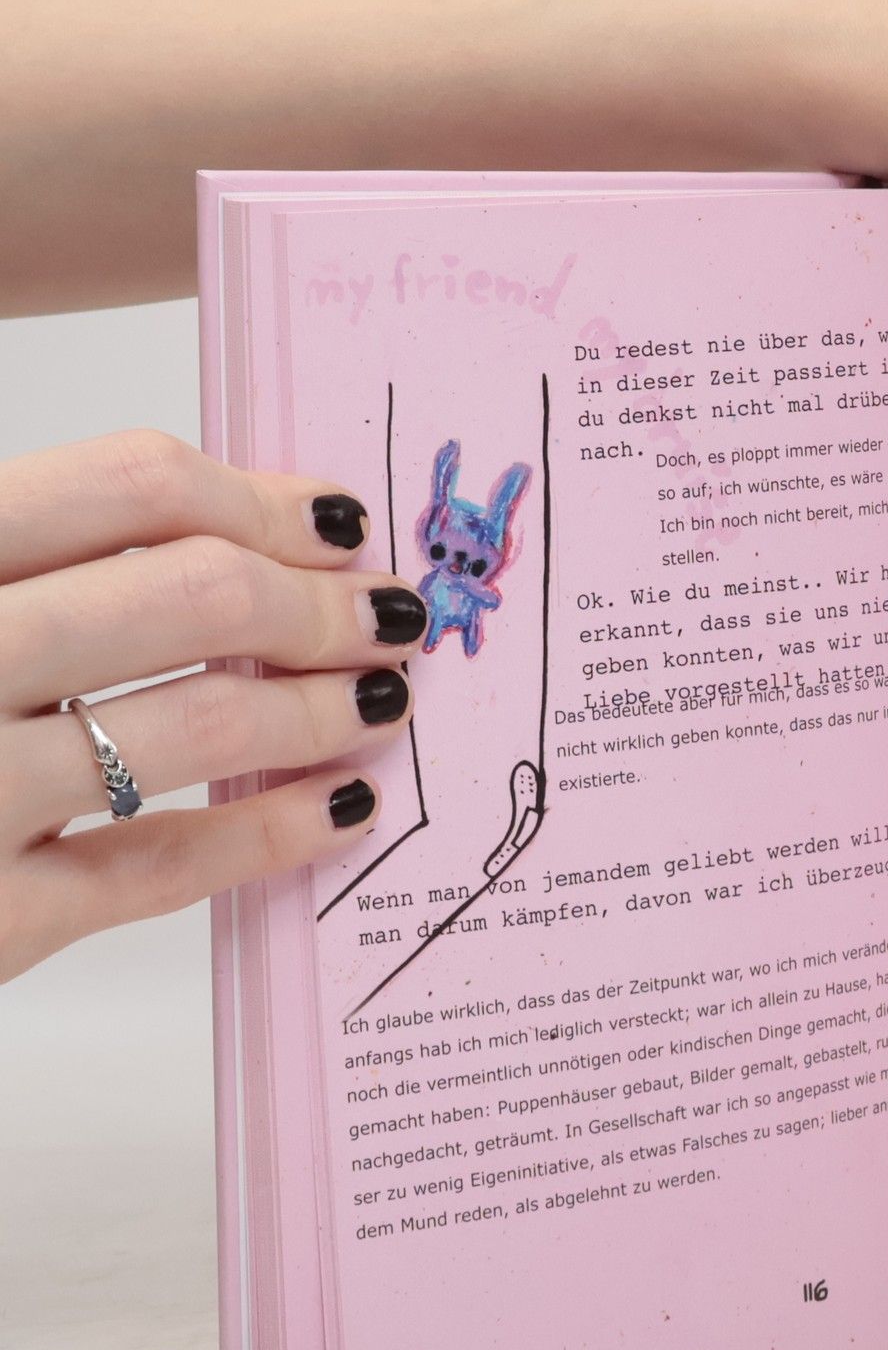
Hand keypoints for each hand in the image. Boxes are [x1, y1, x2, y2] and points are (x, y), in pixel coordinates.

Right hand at [0, 431, 421, 981]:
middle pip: (191, 595)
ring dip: (321, 709)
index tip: (338, 525)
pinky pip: (164, 865)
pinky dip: (270, 833)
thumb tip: (233, 532)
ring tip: (382, 700)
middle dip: (320, 605)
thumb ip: (29, 558)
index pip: (129, 484)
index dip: (263, 498)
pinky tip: (340, 807)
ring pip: (198, 728)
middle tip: (389, 617)